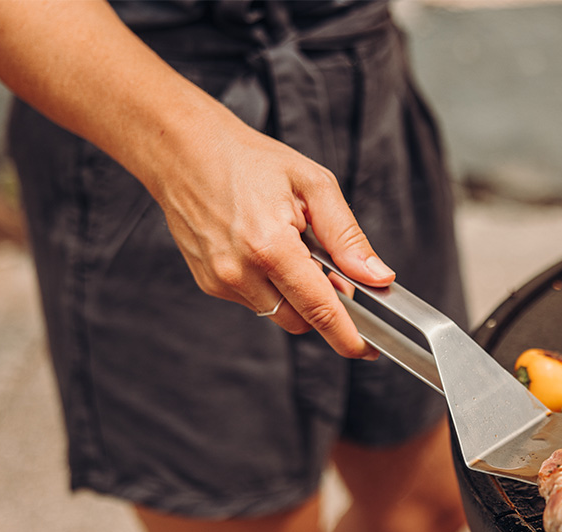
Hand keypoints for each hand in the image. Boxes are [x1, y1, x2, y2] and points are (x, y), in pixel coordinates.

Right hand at [154, 116, 386, 359]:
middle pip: (301, 320)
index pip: (320, 310)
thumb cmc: (248, 160)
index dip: (348, 337)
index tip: (367, 349)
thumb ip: (348, 237)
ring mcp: (221, 281)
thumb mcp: (314, 186)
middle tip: (330, 269)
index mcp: (271, 246)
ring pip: (278, 313)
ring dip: (295, 294)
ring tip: (290, 246)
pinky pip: (255, 301)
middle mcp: (241, 272)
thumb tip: (376, 276)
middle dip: (323, 305)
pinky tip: (264, 249)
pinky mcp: (210, 284)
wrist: (184, 151)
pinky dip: (270, 285)